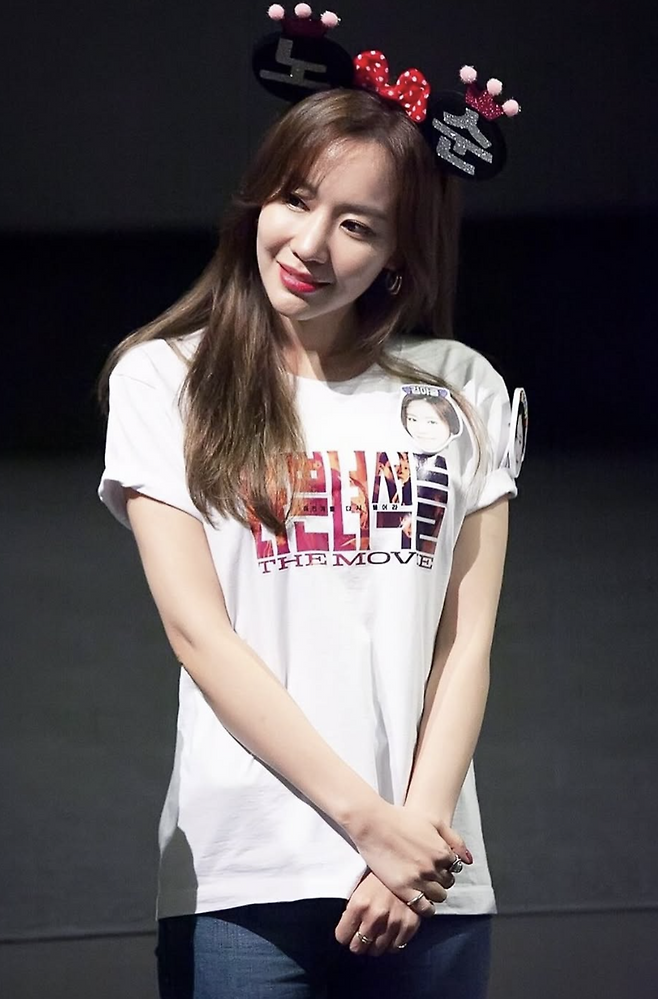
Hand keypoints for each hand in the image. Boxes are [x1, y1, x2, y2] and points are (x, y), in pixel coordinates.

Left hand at [335, 871, 420, 956]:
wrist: (406, 863)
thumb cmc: (378, 874)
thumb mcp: (359, 887)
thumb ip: (352, 910)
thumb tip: (348, 929)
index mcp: (359, 905)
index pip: (342, 937)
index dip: (344, 934)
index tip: (348, 930)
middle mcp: (375, 916)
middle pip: (358, 947)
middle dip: (358, 941)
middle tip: (362, 934)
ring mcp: (394, 922)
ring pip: (377, 951)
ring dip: (374, 944)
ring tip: (376, 933)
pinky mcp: (410, 925)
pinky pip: (395, 947)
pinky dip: (391, 943)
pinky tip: (389, 932)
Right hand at [348, 802, 469, 914]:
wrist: (373, 823)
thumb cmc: (401, 818)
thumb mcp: (433, 821)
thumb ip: (454, 840)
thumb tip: (468, 860)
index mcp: (442, 850)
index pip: (455, 868)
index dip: (445, 866)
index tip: (434, 864)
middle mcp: (434, 867)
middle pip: (448, 883)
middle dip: (440, 879)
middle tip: (426, 874)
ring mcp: (419, 879)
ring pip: (439, 896)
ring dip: (433, 892)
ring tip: (422, 885)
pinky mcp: (404, 889)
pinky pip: (424, 908)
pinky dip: (425, 906)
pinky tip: (418, 898)